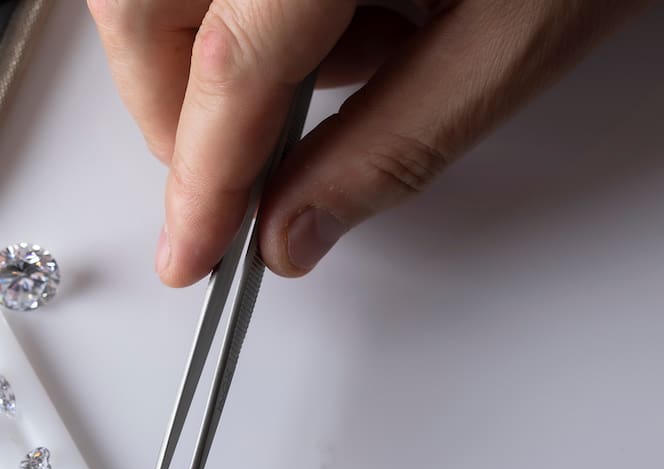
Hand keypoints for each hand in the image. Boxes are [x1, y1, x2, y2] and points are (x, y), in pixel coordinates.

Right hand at [88, 0, 649, 285]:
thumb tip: (297, 225)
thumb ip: (395, 140)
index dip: (200, 178)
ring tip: (365, 49)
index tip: (190, 250)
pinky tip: (353, 6)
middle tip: (247, 169)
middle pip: (145, 12)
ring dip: (229, 51)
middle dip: (180, 110)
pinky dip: (251, 5)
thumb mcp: (518, 30)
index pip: (228, 70)